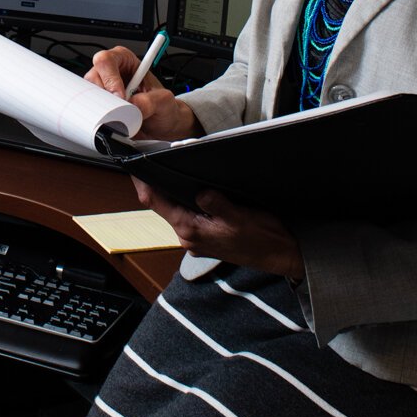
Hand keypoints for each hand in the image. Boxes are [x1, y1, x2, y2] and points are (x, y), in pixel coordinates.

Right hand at [86, 46, 197, 141]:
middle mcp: (110, 72)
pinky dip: (99, 117)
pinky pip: (90, 109)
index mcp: (125, 60)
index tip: (120, 96)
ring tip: (119, 117)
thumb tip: (132, 104)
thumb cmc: (162, 107)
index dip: (110, 78)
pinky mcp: (98, 105)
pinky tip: (113, 121)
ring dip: (102, 108)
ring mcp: (102, 89)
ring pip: (88, 94)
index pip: (107, 60)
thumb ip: (150, 101)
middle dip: (104, 96)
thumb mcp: (164, 102)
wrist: (161, 125)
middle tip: (117, 110)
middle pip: (92, 77)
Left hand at [135, 180, 304, 278]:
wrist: (281, 254)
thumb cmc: (263, 239)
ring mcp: (197, 239)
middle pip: (163, 206)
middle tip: (150, 162)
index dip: (144, 184)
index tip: (135, 167)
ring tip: (168, 171)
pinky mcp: (206, 237)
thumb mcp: (240, 216)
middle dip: (156, 186)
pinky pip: (188, 216)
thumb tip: (200, 191)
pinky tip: (190, 190)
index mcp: (192, 231)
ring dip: (172, 194)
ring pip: (175, 211)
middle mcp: (189, 238)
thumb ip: (216, 203)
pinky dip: (185, 202)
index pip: (157, 204)